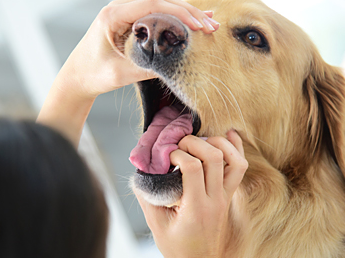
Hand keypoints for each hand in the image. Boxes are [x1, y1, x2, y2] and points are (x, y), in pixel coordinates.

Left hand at [38, 0, 219, 145]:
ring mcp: (124, 13)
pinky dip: (174, 18)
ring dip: (184, 14)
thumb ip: (148, 67)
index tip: (199, 25)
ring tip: (208, 23)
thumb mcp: (121, 74)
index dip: (180, 12)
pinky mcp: (129, 22)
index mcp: (112, 16)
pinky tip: (191, 21)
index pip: (153, 4)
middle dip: (188, 12)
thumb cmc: (92, 74)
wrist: (77, 77)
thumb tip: (176, 63)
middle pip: (160, 0)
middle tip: (210, 25)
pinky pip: (155, 14)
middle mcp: (118, 9)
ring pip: (160, 5)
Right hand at [135, 130, 247, 257]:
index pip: (193, 167)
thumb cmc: (177, 247)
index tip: (167, 156)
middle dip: (195, 142)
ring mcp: (225, 197)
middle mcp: (215, 200)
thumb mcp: (156, 224)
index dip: (178, 154)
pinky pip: (240, 168)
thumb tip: (142, 170)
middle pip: (215, 157)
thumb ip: (147, 196)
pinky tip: (228, 135)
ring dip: (219, 143)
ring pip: (235, 161)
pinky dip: (236, 148)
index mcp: (195, 207)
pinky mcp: (229, 196)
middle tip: (180, 144)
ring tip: (201, 140)